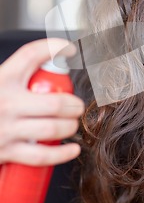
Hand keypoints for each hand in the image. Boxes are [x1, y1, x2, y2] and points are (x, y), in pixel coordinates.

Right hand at [0, 39, 83, 165]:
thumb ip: (14, 74)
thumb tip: (48, 61)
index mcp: (2, 79)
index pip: (31, 55)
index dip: (54, 47)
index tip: (68, 49)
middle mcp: (5, 102)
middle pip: (54, 102)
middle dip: (74, 105)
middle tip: (77, 106)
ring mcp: (6, 128)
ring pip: (52, 128)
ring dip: (70, 126)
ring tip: (72, 124)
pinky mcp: (6, 151)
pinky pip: (41, 155)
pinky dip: (62, 154)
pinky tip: (72, 149)